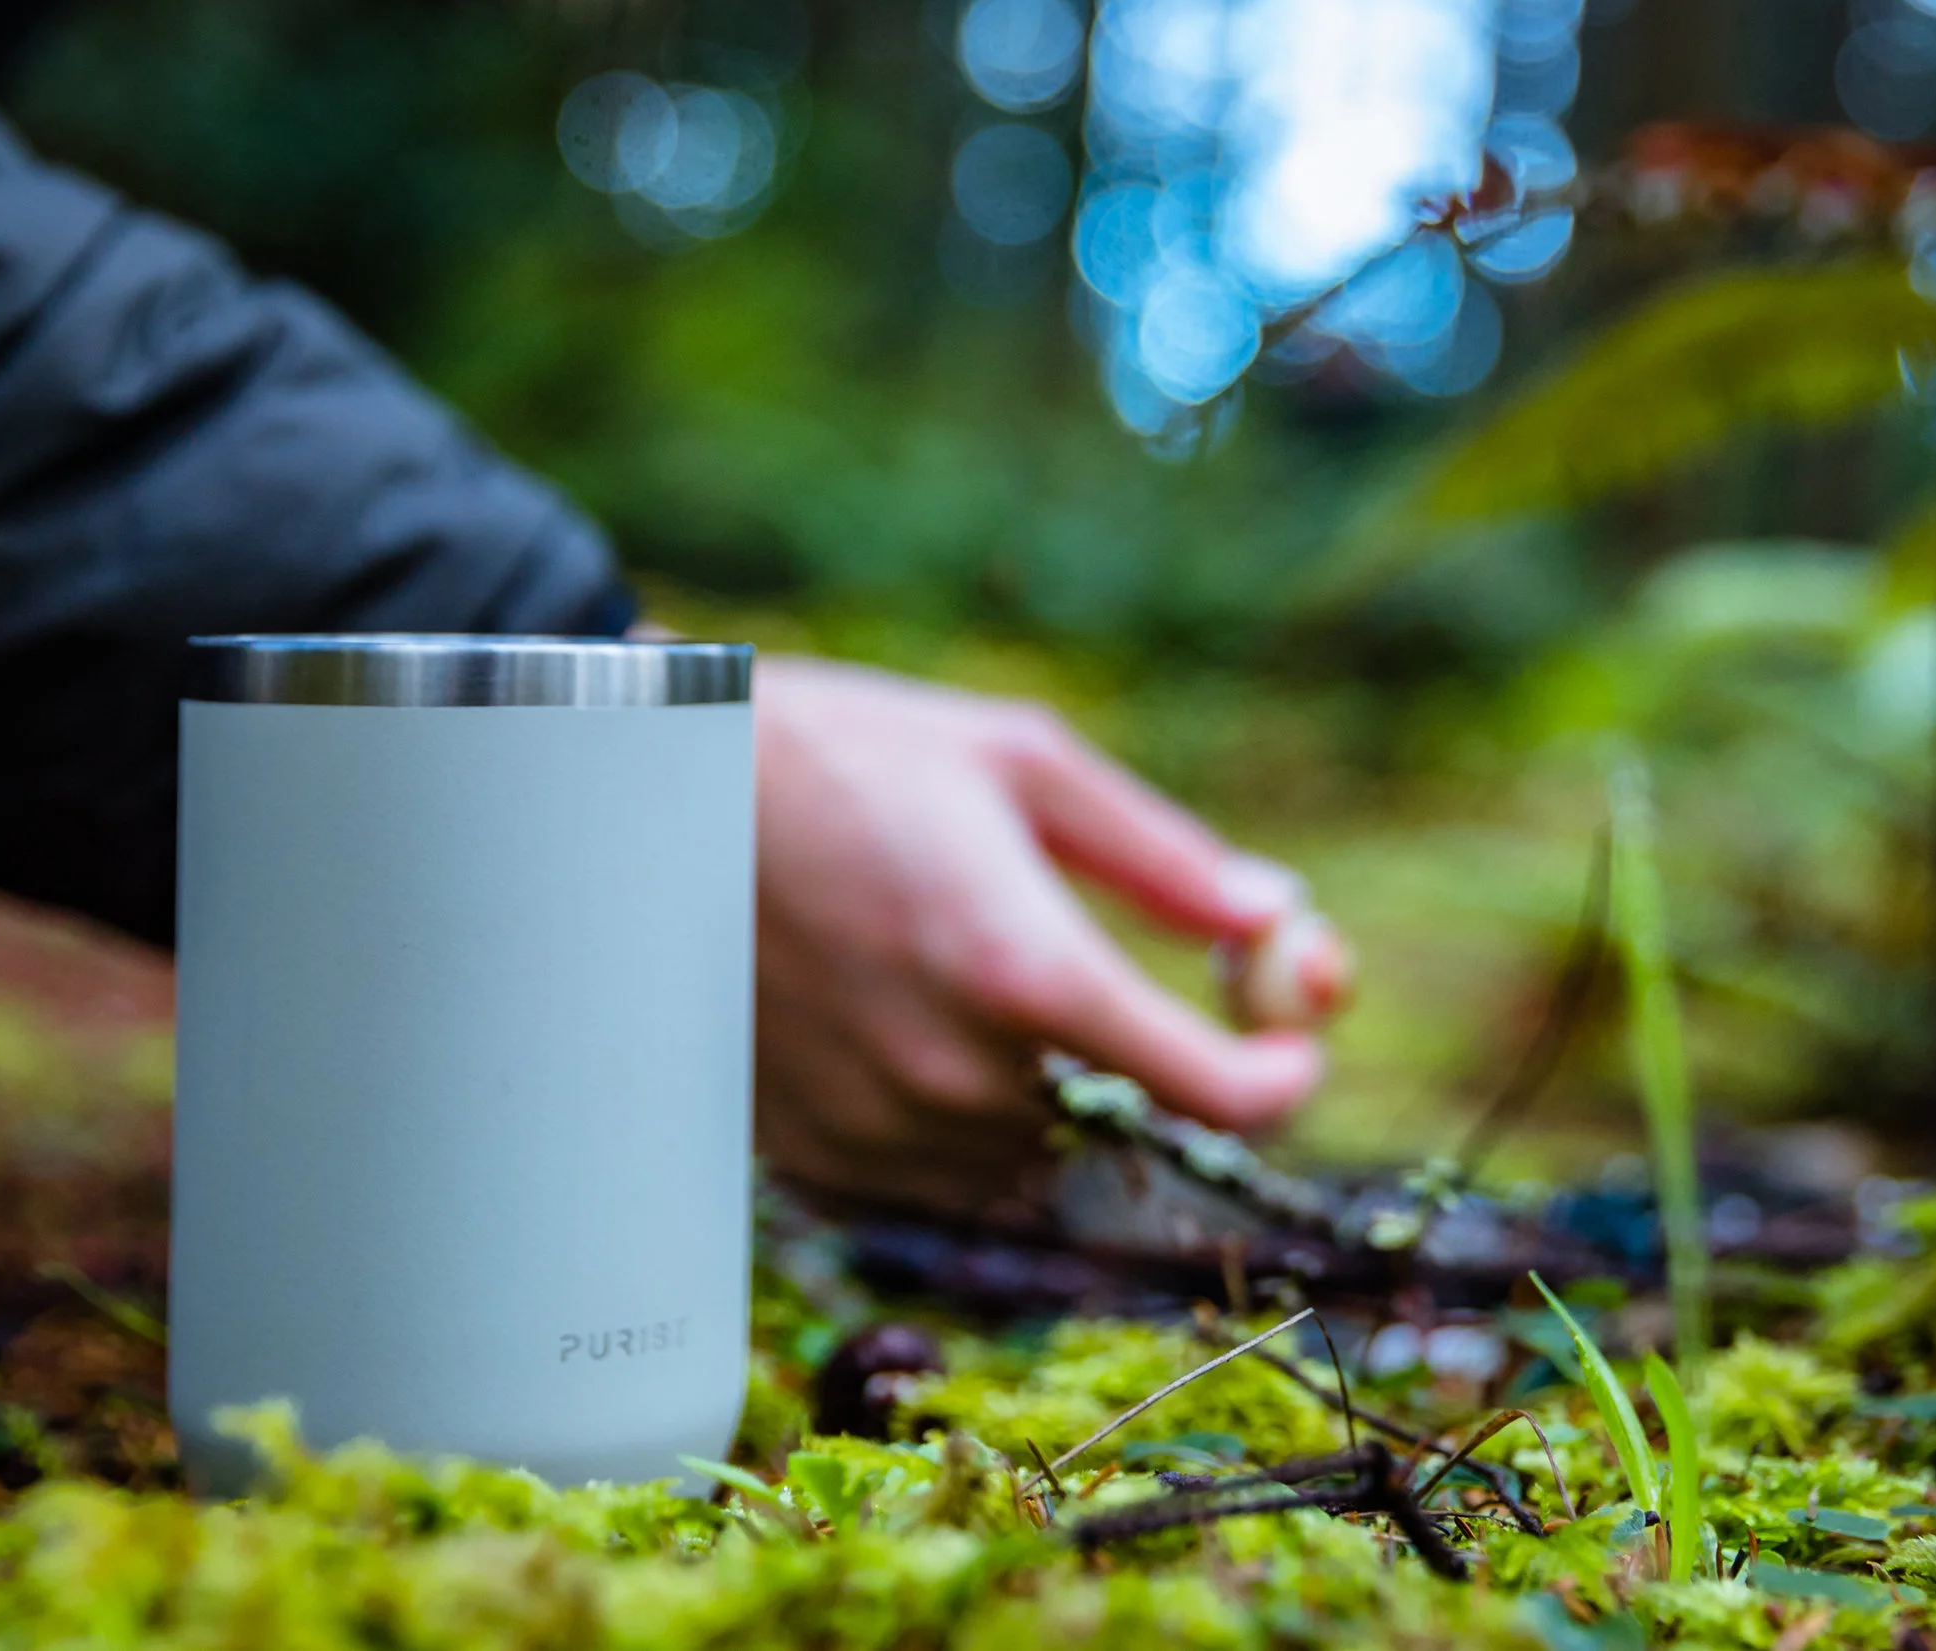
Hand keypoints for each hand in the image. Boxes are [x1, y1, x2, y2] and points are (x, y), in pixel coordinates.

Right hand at [752, 655, 1324, 1213]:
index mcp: (1024, 968)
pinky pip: (938, 1178)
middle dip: (1137, 1055)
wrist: (644, 805)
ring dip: (1041, 1090)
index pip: (1212, 1092)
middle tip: (1098, 964)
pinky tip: (909, 1024)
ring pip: (1027, 1156)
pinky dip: (957, 1121)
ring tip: (972, 977)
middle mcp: (957, 1072)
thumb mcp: (1017, 761)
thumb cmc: (844, 757)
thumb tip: (1275, 918)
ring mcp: (880, 1127)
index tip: (1290, 1047)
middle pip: (1119, 1121)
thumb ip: (1160, 856)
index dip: (1279, 1077)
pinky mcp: (816, 1156)